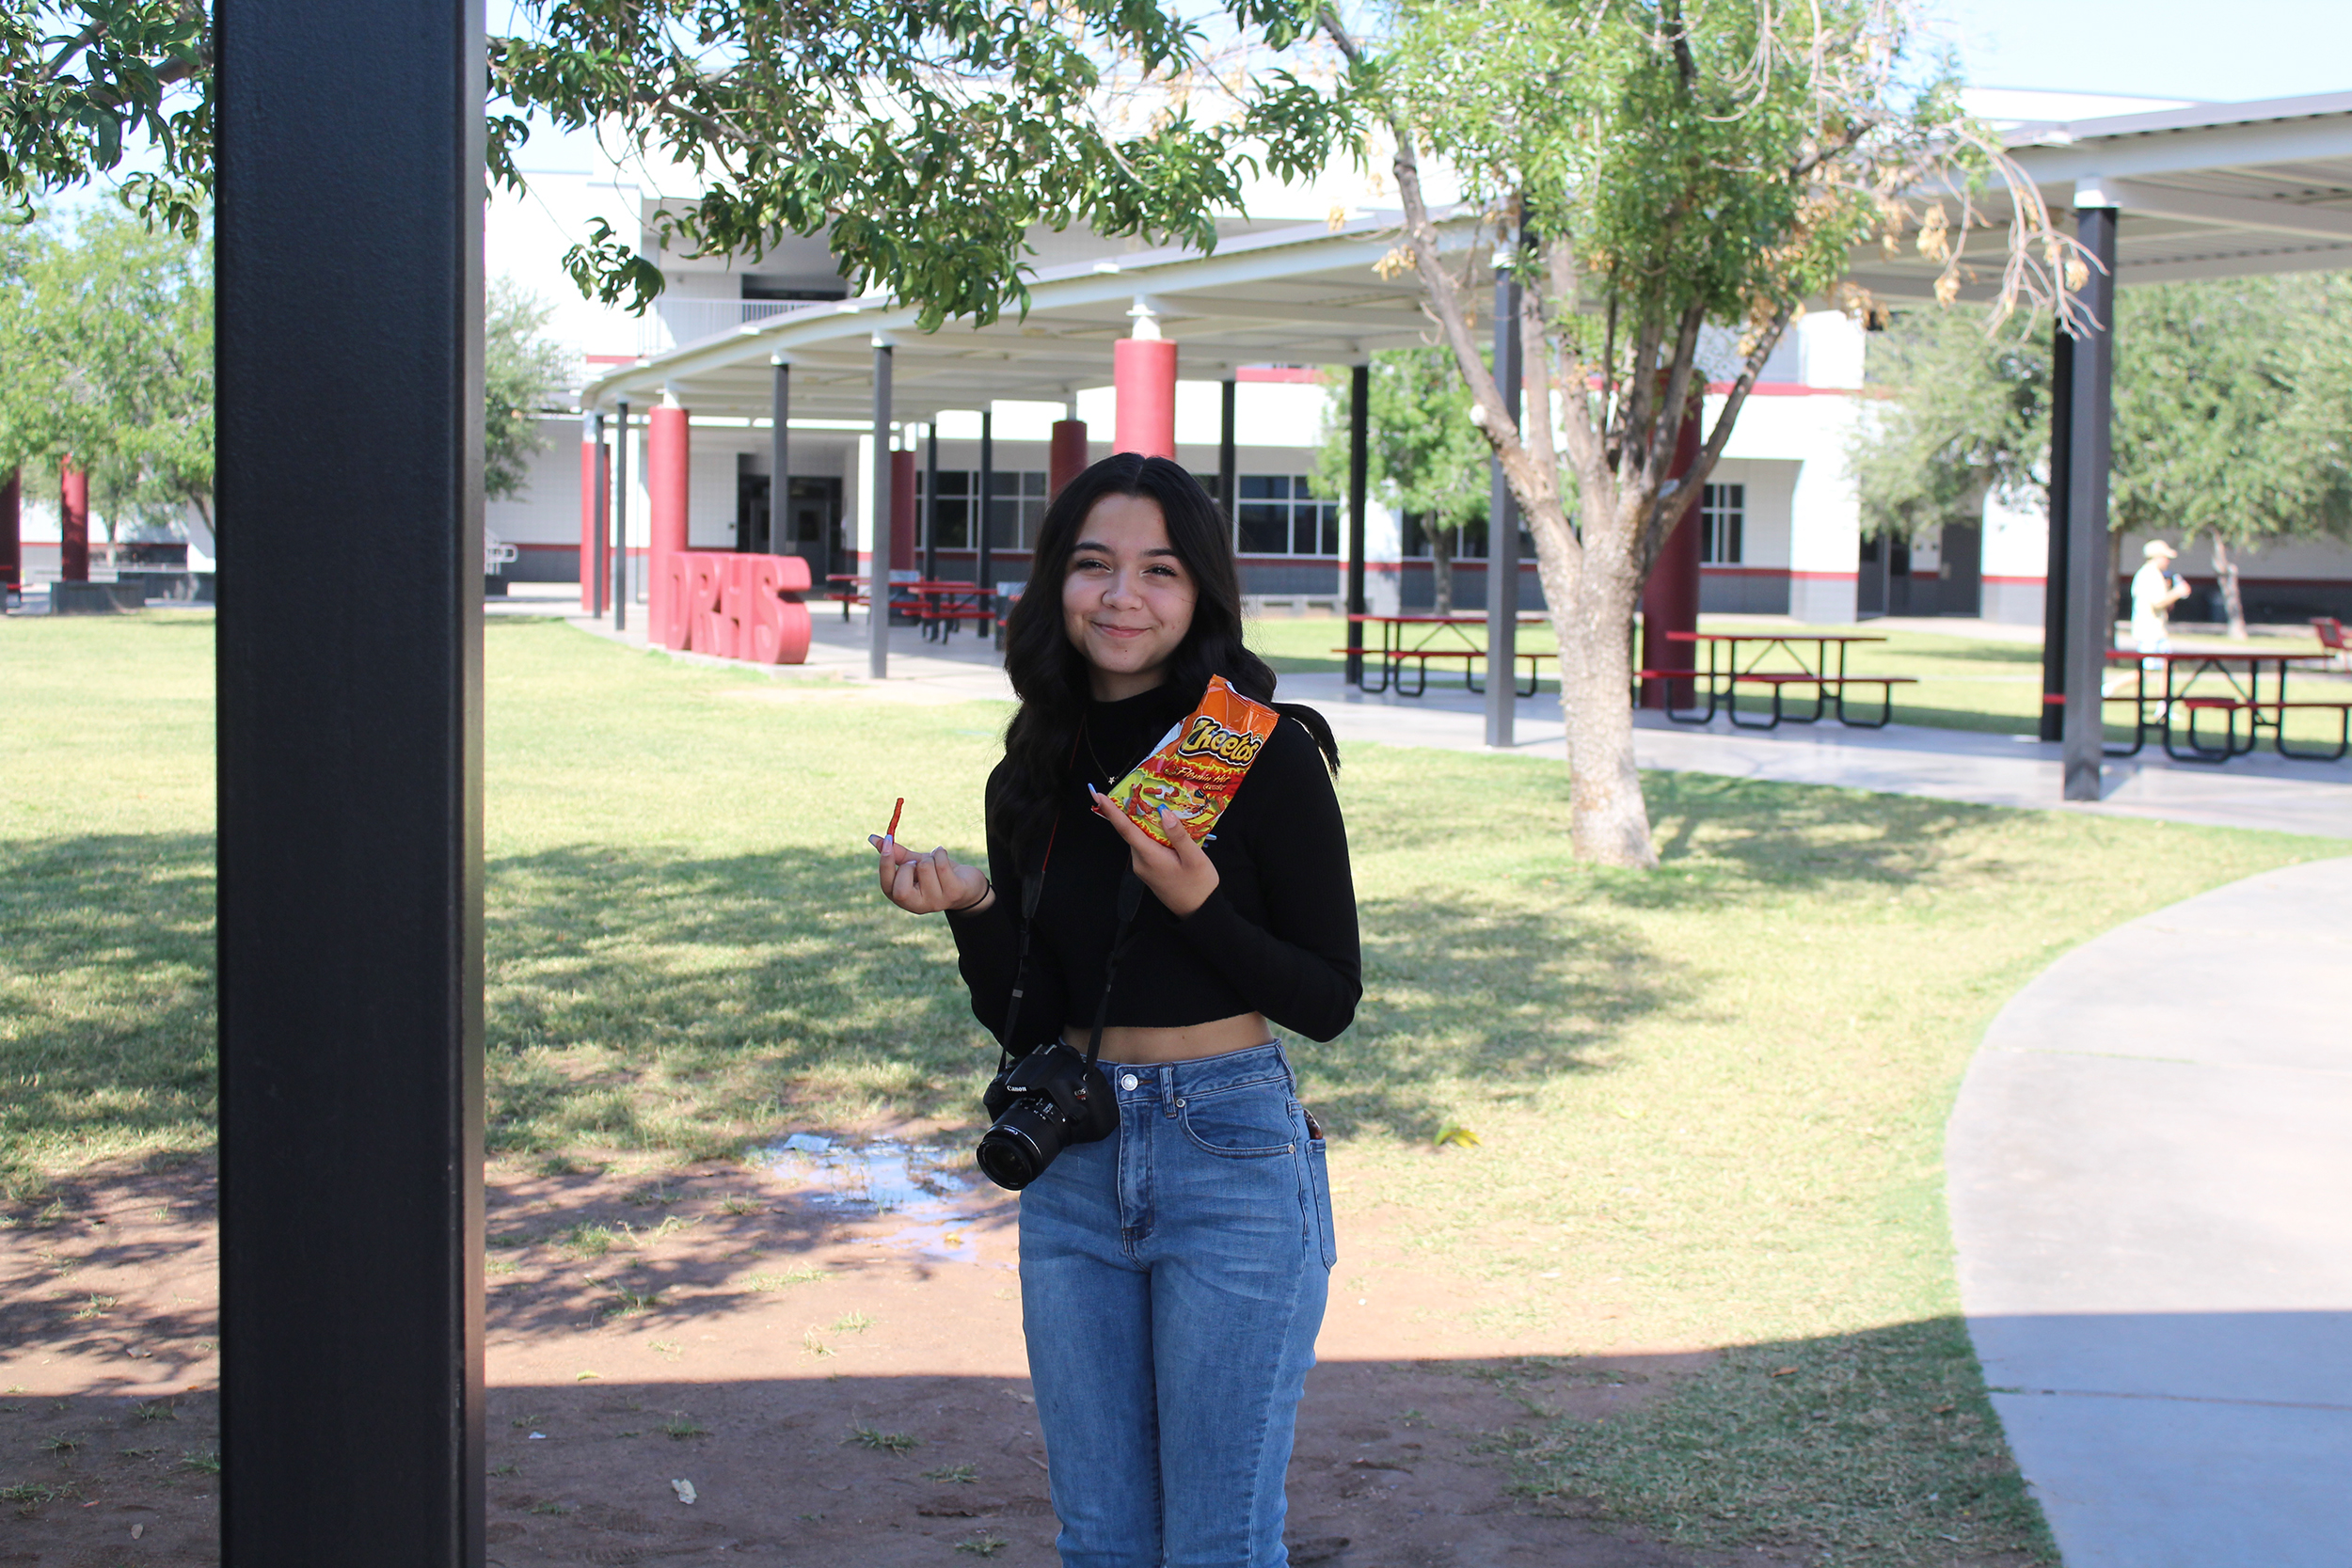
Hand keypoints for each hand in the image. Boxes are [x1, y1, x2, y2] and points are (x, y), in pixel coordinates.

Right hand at [870, 835, 991, 915]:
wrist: (968, 884)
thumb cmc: (937, 874)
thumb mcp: (914, 864)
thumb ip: (896, 855)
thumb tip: (873, 838)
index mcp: (904, 899)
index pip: (886, 886)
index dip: (885, 864)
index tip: (887, 842)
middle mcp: (918, 905)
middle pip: (901, 890)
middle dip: (909, 866)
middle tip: (918, 862)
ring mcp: (937, 902)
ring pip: (924, 869)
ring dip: (930, 857)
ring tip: (936, 861)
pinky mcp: (954, 893)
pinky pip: (941, 865)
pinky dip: (941, 853)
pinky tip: (944, 856)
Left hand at [1088, 787, 1219, 917]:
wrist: (1198, 911)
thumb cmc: (1198, 885)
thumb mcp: (1194, 857)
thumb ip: (1178, 834)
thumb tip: (1164, 812)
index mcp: (1150, 857)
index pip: (1126, 829)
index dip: (1112, 812)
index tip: (1098, 796)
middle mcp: (1140, 862)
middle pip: (1131, 831)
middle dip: (1131, 810)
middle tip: (1137, 789)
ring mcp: (1143, 867)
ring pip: (1138, 838)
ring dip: (1143, 822)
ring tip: (1155, 804)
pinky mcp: (1148, 870)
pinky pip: (1145, 846)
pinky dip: (1150, 834)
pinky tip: (1162, 827)